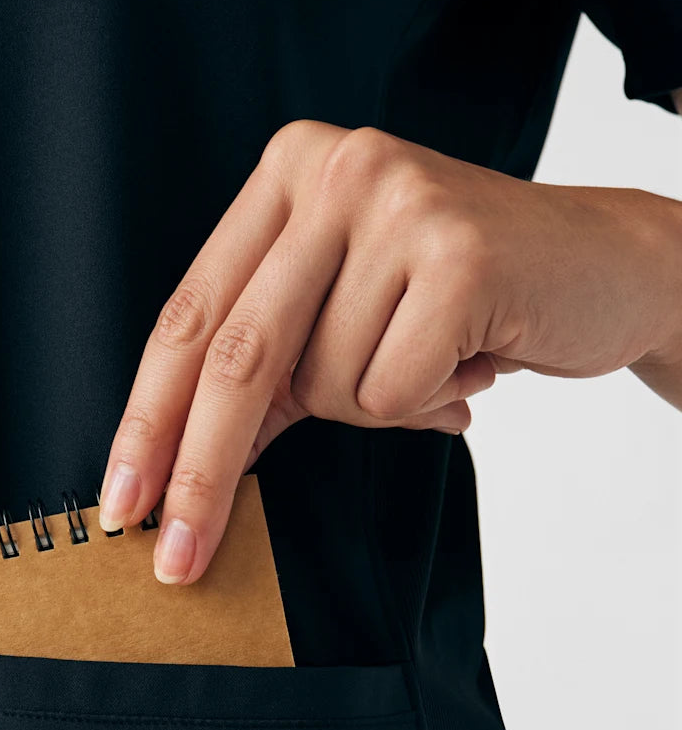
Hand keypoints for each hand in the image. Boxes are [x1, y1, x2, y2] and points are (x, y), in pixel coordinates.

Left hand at [98, 120, 681, 583]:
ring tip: (433, 363)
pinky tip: (469, 363)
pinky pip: (391, 392)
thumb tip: (182, 471)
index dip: (147, 421)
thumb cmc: (460, 301)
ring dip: (374, 407)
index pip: (189, 316)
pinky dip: (426, 405)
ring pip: (324, 387)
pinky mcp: (458, 250)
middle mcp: (332, 170)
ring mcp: (395, 201)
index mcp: (286, 175)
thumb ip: (266, 369)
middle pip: (234, 357)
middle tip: (176, 559)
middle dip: (200, 475)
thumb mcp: (343, 316)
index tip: (121, 506)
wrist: (607, 269)